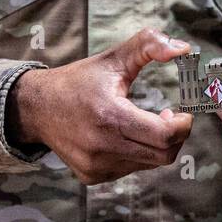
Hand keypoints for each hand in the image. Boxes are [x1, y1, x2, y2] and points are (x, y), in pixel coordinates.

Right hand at [7, 27, 193, 184]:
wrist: (38, 108)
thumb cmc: (79, 81)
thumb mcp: (114, 57)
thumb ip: (149, 46)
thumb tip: (182, 48)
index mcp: (110, 116)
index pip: (164, 136)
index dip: (182, 126)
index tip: (183, 113)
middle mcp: (102, 147)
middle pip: (162, 155)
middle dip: (174, 137)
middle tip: (168, 118)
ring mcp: (96, 165)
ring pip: (148, 164)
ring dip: (154, 146)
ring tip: (143, 124)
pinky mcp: (92, 176)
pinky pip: (130, 169)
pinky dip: (137, 155)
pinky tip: (124, 136)